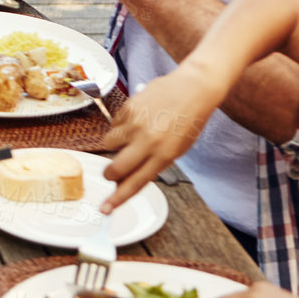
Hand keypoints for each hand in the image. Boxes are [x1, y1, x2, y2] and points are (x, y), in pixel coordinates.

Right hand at [99, 65, 223, 210]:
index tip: (105, 208)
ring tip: (132, 135)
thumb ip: (153, 163)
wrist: (193, 89)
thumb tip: (128, 176)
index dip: (118, 198)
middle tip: (112, 172)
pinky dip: (121, 125)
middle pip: (116, 168)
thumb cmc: (188, 122)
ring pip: (109, 144)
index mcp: (164, 155)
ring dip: (115, 145)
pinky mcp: (128, 108)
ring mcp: (135, 124)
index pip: (136, 183)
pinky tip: (137, 119)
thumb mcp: (178, 149)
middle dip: (110, 174)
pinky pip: (114, 124)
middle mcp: (148, 141)